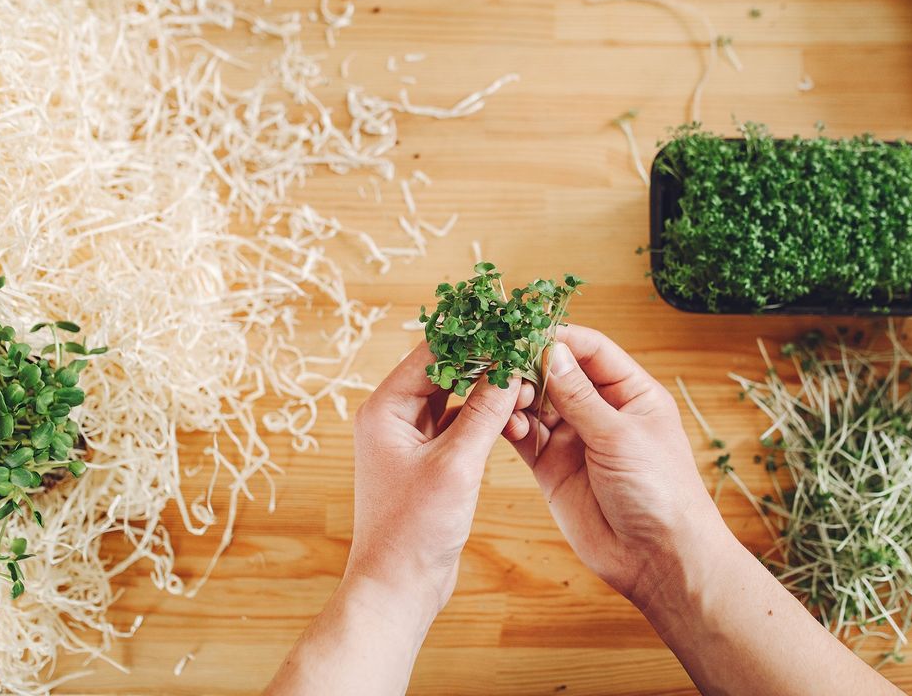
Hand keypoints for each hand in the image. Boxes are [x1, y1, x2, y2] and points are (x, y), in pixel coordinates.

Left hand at [347, 341, 532, 616]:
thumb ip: (485, 412)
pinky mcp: (429, 460)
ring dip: (490, 394)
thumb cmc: (414, 529)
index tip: (510, 326)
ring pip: (457, 397)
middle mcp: (393, 417)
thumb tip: (510, 369)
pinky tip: (515, 419)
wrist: (398, 586)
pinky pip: (461, 424)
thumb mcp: (457, 465)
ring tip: (527, 392)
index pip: (432, 353)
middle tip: (526, 358)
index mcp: (385, 409)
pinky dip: (486, 420)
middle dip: (487, 364)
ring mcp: (411, 439)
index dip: (473, 338)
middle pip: (445, 371)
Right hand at [509, 324, 720, 604]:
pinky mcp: (553, 467)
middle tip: (501, 360)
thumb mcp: (619, 435)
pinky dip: (511, 426)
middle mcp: (601, 411)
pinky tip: (505, 423)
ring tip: (503, 396)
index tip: (525, 330)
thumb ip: (579, 395)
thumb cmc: (659, 490)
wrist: (658, 558)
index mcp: (631, 392)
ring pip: (537, 403)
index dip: (559, 338)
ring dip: (518, 396)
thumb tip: (549, 350)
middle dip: (530, 365)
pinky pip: (525, 436)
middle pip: (558, 373)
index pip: (591, 350)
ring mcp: (575, 438)